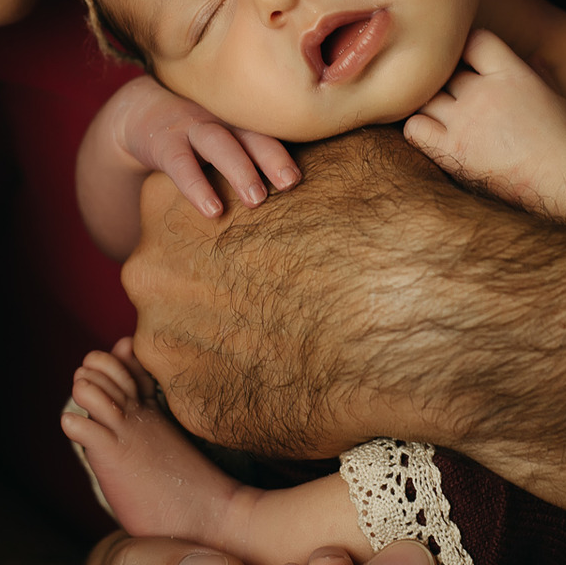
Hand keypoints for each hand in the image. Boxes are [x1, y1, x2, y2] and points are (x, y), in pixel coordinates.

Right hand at [109, 74, 298, 218]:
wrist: (141, 111)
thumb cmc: (199, 133)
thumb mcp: (229, 134)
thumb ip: (257, 156)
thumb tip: (300, 198)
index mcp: (244, 119)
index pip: (271, 130)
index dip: (288, 150)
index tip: (301, 177)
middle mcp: (222, 118)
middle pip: (251, 132)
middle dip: (272, 156)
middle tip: (291, 182)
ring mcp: (192, 127)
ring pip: (219, 143)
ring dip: (239, 168)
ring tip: (256, 200)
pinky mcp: (164, 142)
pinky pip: (181, 164)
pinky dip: (197, 186)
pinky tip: (212, 210)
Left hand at [122, 131, 472, 455]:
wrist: (416, 300)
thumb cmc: (377, 212)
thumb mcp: (327, 153)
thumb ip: (285, 160)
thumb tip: (303, 155)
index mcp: (164, 205)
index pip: (177, 226)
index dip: (226, 239)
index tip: (268, 248)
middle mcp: (149, 277)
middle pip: (174, 289)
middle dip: (219, 294)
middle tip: (284, 298)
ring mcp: (165, 351)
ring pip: (188, 350)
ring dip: (230, 349)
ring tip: (296, 344)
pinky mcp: (195, 411)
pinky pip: (215, 401)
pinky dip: (249, 395)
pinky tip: (298, 381)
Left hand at [405, 30, 565, 233]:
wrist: (561, 184)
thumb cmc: (562, 142)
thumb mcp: (557, 98)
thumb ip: (539, 74)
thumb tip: (533, 58)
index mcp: (511, 74)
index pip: (474, 39)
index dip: (469, 48)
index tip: (471, 63)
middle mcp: (484, 93)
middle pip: (446, 68)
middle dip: (448, 78)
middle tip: (453, 93)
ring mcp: (464, 122)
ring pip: (424, 95)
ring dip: (428, 100)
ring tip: (438, 112)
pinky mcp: (451, 151)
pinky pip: (414, 127)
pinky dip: (417, 126)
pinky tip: (431, 133)